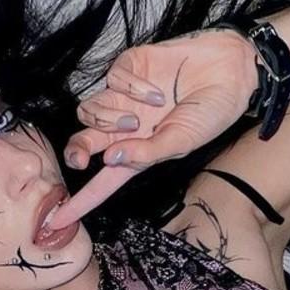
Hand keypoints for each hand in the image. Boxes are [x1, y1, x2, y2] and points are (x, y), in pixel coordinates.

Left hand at [47, 28, 258, 230]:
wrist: (232, 70)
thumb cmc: (213, 112)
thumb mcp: (182, 142)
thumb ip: (148, 153)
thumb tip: (111, 159)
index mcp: (139, 150)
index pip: (104, 181)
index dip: (81, 201)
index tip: (56, 222)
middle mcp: (126, 125)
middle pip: (85, 141)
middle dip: (77, 150)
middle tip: (83, 157)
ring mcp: (125, 96)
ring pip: (90, 110)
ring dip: (110, 118)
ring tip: (143, 116)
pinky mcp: (129, 67)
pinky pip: (112, 79)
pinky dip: (132, 88)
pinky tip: (156, 91)